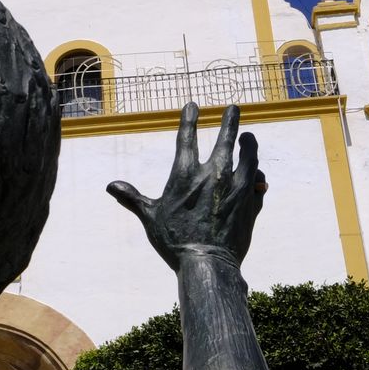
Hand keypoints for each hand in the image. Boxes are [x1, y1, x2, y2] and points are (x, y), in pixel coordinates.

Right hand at [107, 103, 266, 270]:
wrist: (207, 264)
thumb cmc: (175, 241)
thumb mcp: (150, 217)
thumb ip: (132, 198)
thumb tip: (111, 186)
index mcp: (186, 174)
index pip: (187, 137)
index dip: (189, 118)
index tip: (193, 105)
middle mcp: (215, 174)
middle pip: (226, 137)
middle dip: (230, 119)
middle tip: (234, 108)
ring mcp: (237, 186)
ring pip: (249, 155)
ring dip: (249, 144)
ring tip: (248, 138)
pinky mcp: (251, 201)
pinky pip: (257, 181)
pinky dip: (256, 175)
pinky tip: (256, 173)